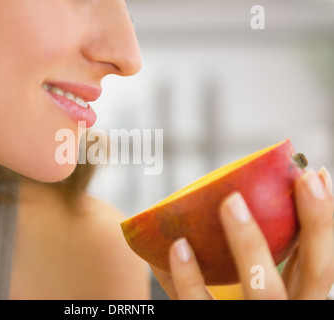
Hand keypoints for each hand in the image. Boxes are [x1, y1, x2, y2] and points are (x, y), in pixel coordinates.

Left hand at [151, 167, 333, 299]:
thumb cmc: (243, 307)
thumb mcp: (256, 291)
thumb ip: (250, 262)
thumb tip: (227, 207)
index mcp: (301, 301)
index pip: (322, 262)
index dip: (325, 222)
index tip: (317, 175)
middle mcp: (291, 313)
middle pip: (319, 276)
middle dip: (318, 227)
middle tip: (301, 180)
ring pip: (263, 292)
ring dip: (249, 244)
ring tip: (231, 200)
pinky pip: (202, 306)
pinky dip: (188, 278)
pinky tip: (177, 246)